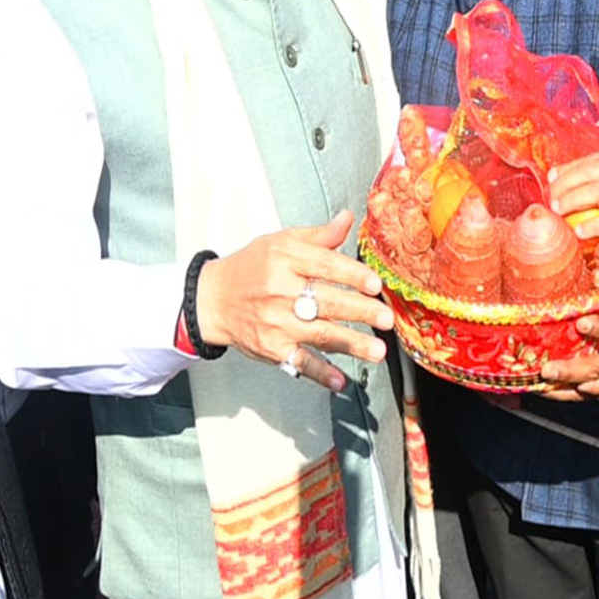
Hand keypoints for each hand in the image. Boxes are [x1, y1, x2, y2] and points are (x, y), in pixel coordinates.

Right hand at [195, 210, 390, 391]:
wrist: (212, 299)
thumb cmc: (251, 267)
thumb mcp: (281, 242)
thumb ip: (319, 236)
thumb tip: (349, 219)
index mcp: (285, 259)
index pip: (326, 266)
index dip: (353, 275)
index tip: (376, 284)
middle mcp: (280, 290)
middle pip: (327, 302)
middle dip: (361, 311)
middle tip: (387, 318)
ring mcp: (276, 322)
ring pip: (319, 334)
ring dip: (351, 344)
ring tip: (377, 351)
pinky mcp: (271, 348)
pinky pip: (299, 362)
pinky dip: (320, 373)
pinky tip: (340, 380)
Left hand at [548, 146, 598, 246]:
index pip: (594, 158)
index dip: (570, 168)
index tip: (553, 177)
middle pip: (588, 172)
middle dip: (564, 184)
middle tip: (549, 196)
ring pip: (595, 191)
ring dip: (572, 201)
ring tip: (558, 210)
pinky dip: (593, 225)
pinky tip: (580, 232)